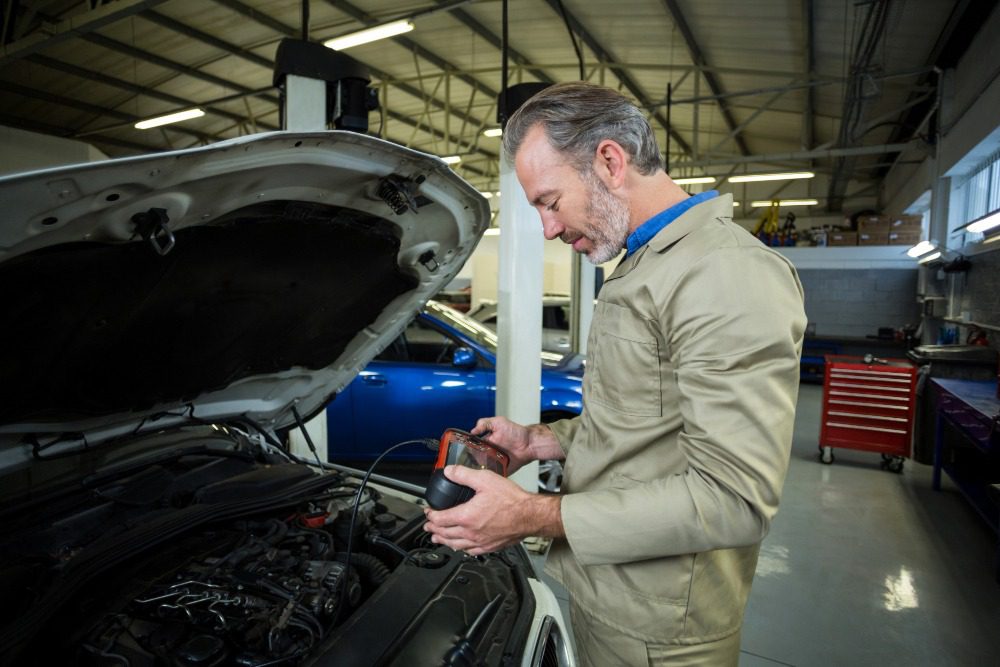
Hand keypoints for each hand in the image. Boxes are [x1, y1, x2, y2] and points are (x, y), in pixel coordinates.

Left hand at [423, 465, 562, 554]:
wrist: (530, 515)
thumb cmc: (511, 500)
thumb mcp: (485, 479)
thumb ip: (464, 474)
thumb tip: (449, 471)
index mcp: (466, 516)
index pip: (440, 519)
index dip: (431, 515)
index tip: (428, 512)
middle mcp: (471, 532)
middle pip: (445, 534)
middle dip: (434, 529)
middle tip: (428, 526)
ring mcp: (480, 541)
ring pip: (456, 545)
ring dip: (444, 541)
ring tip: (438, 539)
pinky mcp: (490, 546)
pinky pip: (471, 551)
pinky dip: (461, 549)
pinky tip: (462, 547)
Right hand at [470, 416, 564, 473]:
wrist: (529, 444)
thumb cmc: (516, 432)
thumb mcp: (499, 422)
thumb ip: (485, 423)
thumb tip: (472, 430)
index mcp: (484, 442)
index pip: (471, 448)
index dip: (467, 450)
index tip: (463, 452)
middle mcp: (487, 453)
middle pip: (474, 460)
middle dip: (471, 462)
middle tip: (473, 462)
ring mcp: (493, 462)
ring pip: (481, 469)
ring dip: (480, 470)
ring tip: (481, 468)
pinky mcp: (500, 470)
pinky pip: (492, 476)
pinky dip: (489, 477)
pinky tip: (488, 475)